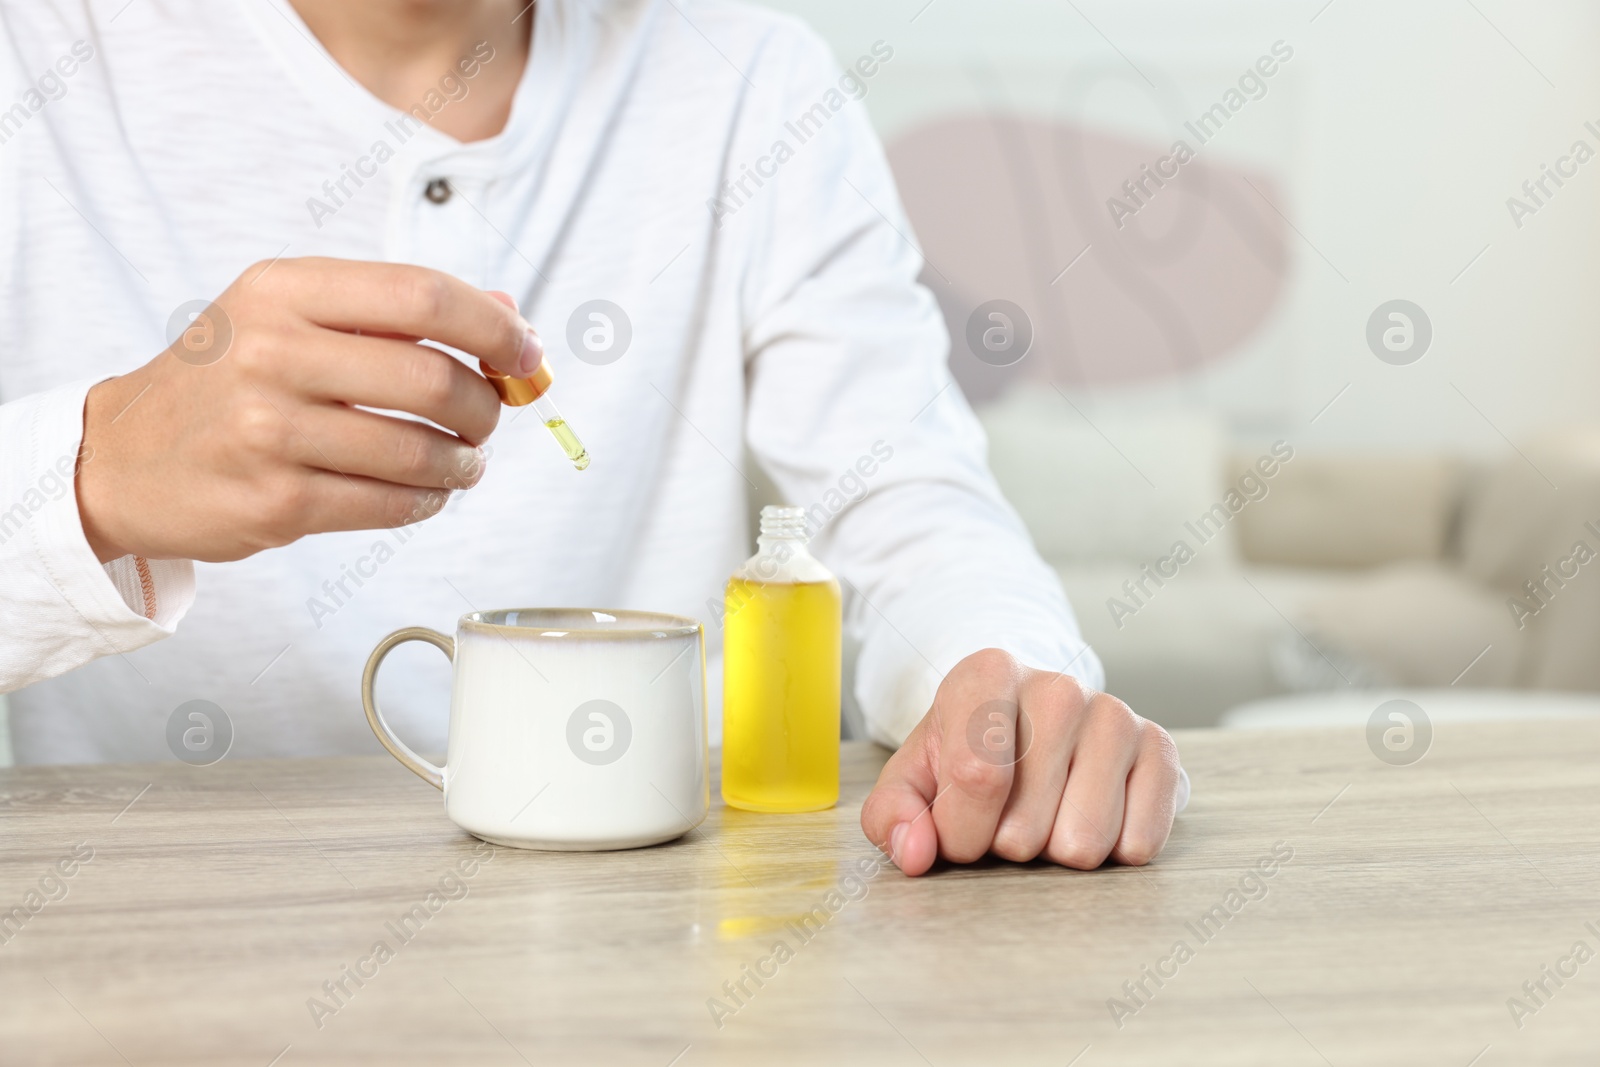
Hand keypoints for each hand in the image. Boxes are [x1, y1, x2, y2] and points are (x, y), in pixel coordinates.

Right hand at [77, 258, 541, 562]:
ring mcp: (269, 432)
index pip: (422, 297)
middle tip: (488, 418)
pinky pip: (391, 504)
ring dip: (463, 462)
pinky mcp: (276, 503)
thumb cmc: (226, 381)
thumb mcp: (290, 316)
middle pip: (433, 378)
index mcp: (283, 291)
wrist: (122, 460)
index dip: (494, 327)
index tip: (526, 353)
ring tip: (462, 460)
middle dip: (485, 405)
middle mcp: (272, 354)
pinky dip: (429, 500)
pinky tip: (427, 490)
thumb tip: (508, 312)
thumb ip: (395, 310)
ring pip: (420, 451)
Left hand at [860, 648, 1182, 875]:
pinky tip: (1090, 817)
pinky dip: (1110, 853)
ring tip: (1045, 815)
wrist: (1035, 728)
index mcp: (987, 674)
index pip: (976, 777)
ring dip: (1056, 854)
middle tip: (1005, 817)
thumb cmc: (968, 756)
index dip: (961, 831)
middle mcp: (1058, 684)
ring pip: (1083, 843)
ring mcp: (1115, 713)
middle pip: (1026, 826)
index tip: (959, 831)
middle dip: (1006, 846)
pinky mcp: (1161, 748)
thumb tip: (915, 853)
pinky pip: (1139, 843)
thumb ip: (892, 815)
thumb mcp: (914, 777)